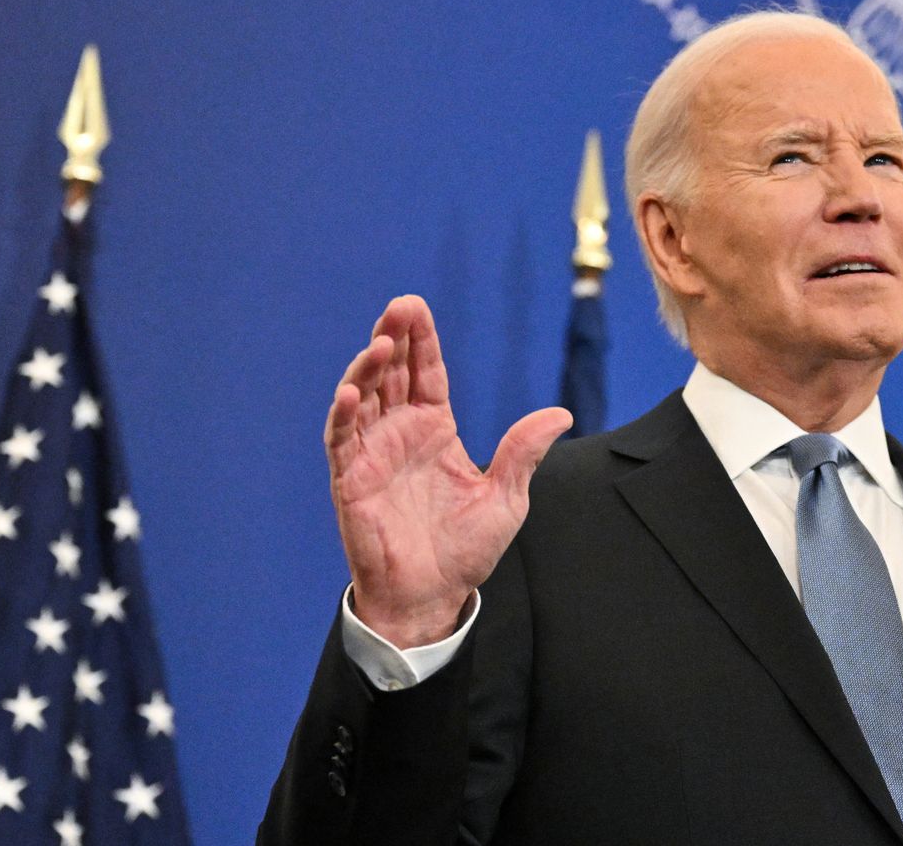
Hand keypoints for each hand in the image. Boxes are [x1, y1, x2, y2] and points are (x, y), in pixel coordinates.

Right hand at [325, 295, 571, 647]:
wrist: (434, 596)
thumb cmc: (466, 550)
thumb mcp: (506, 497)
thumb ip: (523, 452)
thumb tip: (561, 414)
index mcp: (436, 430)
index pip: (426, 373)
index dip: (421, 340)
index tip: (416, 306)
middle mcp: (400, 434)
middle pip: (393, 373)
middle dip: (393, 337)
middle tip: (399, 307)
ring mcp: (372, 453)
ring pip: (363, 397)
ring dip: (367, 367)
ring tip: (382, 343)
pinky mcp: (350, 479)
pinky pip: (341, 439)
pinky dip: (343, 413)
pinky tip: (353, 391)